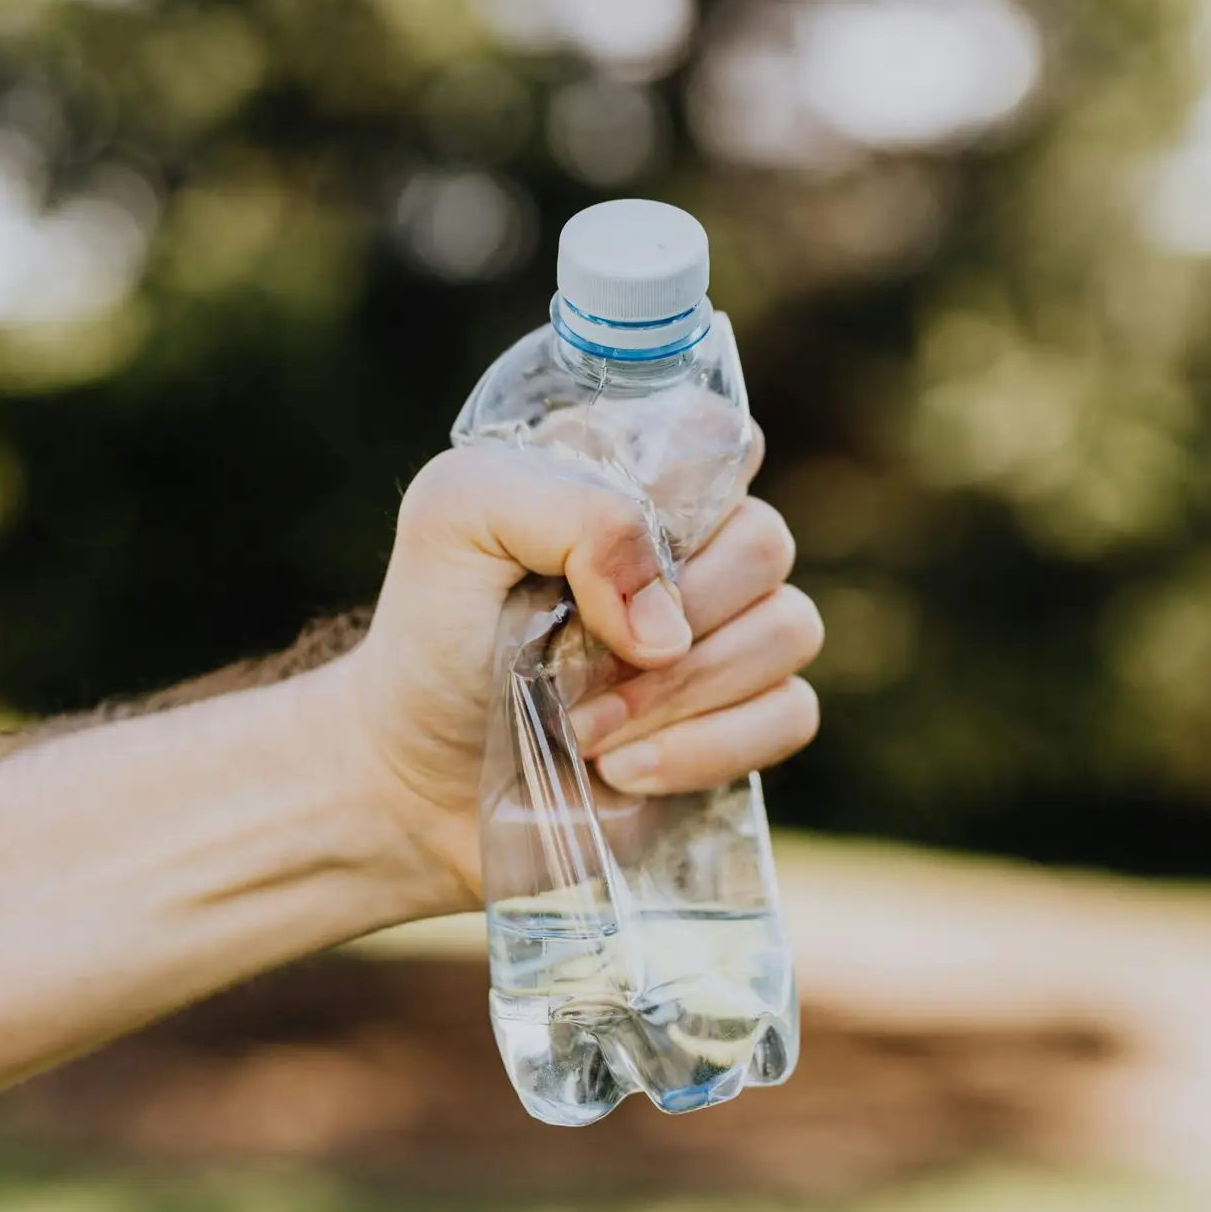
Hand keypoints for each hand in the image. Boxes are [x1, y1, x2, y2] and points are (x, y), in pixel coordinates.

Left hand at [341, 436, 822, 909]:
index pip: (721, 437)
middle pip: (766, 541)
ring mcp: (728, 635)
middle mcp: (695, 545)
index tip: (609, 550)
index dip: (686, 493)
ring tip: (583, 729)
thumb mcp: (456, 521)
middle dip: (677, 614)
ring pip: (790, 631)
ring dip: (679, 693)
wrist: (418, 774)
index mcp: (633, 474)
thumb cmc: (434, 631)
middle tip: (575, 661)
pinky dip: (707, 749)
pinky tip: (624, 770)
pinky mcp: (742, 722)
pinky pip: (792, 716)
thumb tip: (667, 617)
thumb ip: (567, 509)